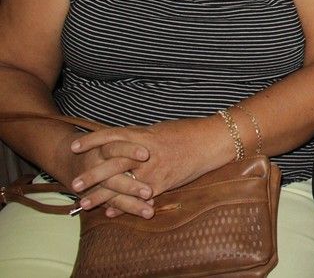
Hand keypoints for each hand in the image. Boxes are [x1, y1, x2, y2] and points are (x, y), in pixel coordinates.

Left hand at [69, 118, 220, 217]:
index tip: (74, 147)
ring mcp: (153, 169)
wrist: (211, 141)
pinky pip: (138, 197)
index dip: (91, 141)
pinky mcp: (163, 183)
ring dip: (102, 195)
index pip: (112, 136)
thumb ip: (141, 137)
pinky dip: (123, 206)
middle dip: (92, 174)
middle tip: (74, 183)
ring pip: (122, 184)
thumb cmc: (188, 132)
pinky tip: (110, 212)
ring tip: (84, 203)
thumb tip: (126, 140)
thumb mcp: (160, 130)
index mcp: (144, 135)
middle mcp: (145, 153)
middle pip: (112, 163)